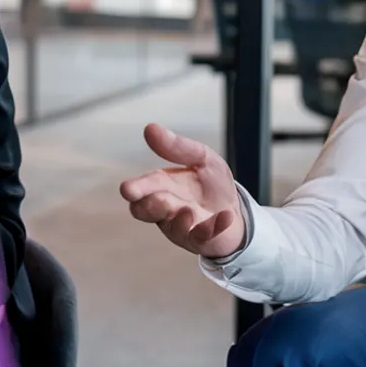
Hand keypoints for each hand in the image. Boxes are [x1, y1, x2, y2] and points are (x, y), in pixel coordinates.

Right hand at [120, 122, 244, 258]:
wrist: (237, 211)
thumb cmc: (212, 185)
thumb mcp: (201, 158)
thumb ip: (177, 147)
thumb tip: (150, 128)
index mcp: (162, 186)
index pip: (141, 188)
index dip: (136, 189)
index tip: (128, 189)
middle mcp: (166, 209)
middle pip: (146, 210)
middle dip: (151, 205)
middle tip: (160, 198)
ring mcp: (182, 227)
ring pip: (172, 227)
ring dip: (179, 219)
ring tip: (188, 210)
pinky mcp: (201, 239)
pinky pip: (203, 237)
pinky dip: (213, 227)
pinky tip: (226, 216)